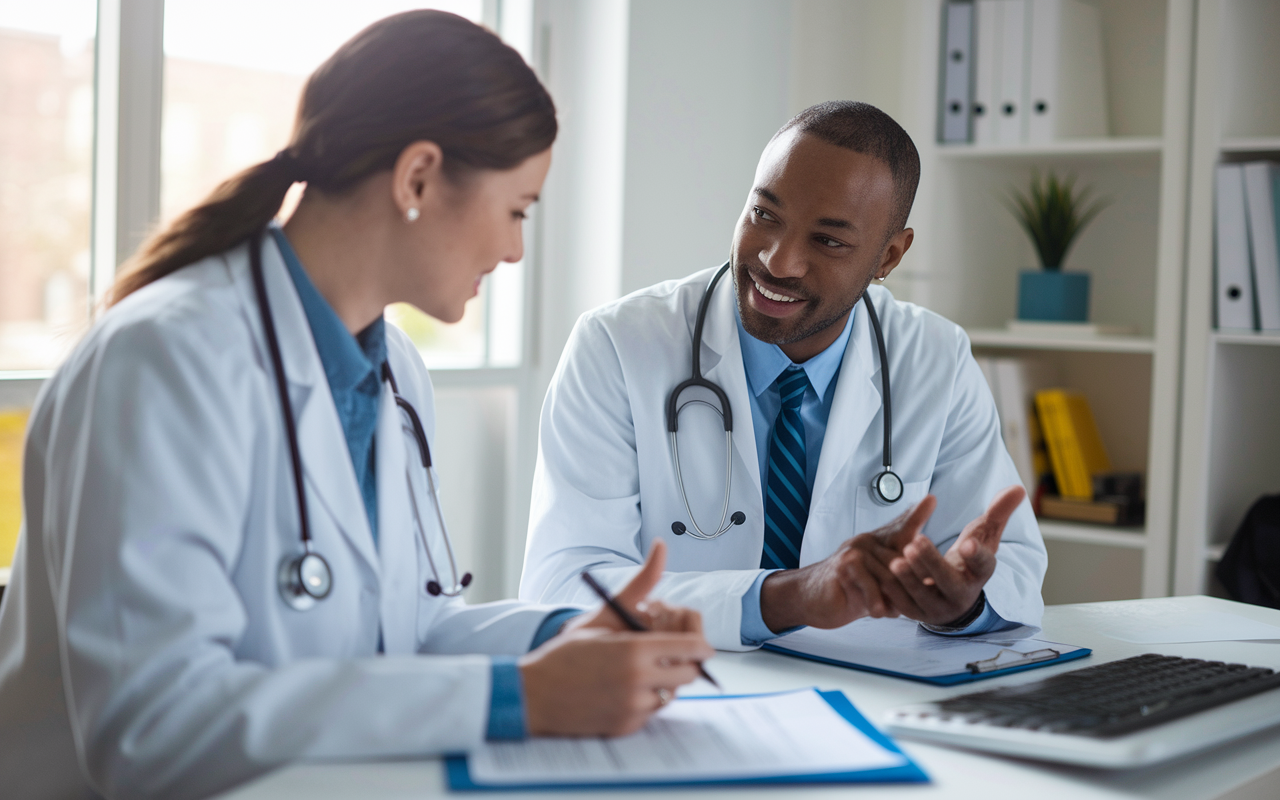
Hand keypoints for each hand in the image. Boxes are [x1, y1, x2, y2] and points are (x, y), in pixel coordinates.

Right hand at [519, 541, 713, 736]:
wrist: (533, 694)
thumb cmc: (565, 653)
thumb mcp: (603, 613)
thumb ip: (640, 585)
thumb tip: (661, 547)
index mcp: (633, 650)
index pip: (692, 647)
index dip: (700, 643)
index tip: (700, 643)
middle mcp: (638, 681)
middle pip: (689, 674)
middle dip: (685, 662)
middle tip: (668, 654)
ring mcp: (633, 708)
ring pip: (672, 694)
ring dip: (664, 681)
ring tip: (639, 669)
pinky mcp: (627, 727)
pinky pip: (652, 712)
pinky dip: (645, 700)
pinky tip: (623, 688)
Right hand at [760, 497, 937, 631]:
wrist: (811, 597)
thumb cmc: (848, 589)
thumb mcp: (877, 583)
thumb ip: (898, 579)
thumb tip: (927, 584)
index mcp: (877, 543)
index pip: (902, 528)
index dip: (917, 514)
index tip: (932, 500)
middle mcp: (867, 542)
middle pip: (904, 561)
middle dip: (911, 585)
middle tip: (907, 602)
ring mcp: (856, 551)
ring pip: (891, 576)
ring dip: (893, 600)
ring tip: (888, 610)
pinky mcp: (845, 565)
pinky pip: (873, 587)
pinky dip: (878, 604)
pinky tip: (876, 611)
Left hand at [875, 485, 1025, 625]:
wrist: (953, 593)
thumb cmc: (968, 559)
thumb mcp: (984, 535)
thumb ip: (998, 512)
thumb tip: (1019, 488)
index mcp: (979, 574)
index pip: (983, 565)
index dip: (976, 555)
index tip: (967, 543)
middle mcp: (962, 594)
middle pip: (948, 582)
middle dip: (932, 563)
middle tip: (915, 542)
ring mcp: (940, 607)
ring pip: (924, 596)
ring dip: (910, 579)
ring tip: (896, 559)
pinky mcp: (919, 614)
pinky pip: (905, 606)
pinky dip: (894, 592)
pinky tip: (883, 576)